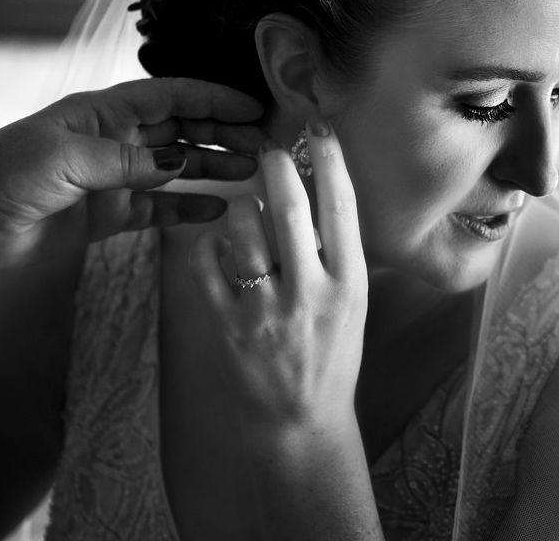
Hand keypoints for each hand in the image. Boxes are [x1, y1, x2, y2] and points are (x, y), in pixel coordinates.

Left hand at [0, 77, 264, 276]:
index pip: (172, 97)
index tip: (254, 106)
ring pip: (177, 167)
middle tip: (264, 143)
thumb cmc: (5, 174)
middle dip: (224, 132)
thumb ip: (129, 161)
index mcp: (104, 111)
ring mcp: (115, 177)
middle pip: (182, 129)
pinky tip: (219, 210)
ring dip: (214, 167)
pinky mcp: (109, 214)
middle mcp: (115, 139)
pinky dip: (189, 209)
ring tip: (252, 171)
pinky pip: (159, 209)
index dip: (214, 98)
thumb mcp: (68, 157)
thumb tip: (181, 164)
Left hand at [189, 118, 367, 431]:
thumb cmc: (329, 359)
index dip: (330, 161)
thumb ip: (336, 256)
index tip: (318, 130)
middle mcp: (311, 294)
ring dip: (239, 208)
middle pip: (290, 209)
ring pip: (243, 230)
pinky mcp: (225, 327)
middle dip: (277, 169)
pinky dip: (209, 246)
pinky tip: (214, 243)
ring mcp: (266, 311)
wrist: (297, 426)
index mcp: (349, 285)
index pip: (342, 208)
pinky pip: (207, 267)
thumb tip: (320, 193)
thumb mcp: (351, 308)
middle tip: (269, 149)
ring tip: (242, 207)